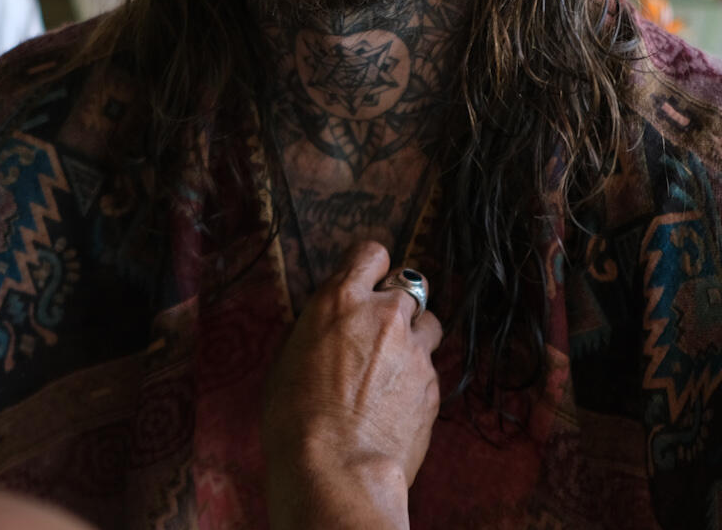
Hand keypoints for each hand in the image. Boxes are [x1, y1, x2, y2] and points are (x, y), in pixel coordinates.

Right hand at [263, 242, 442, 529]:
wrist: (336, 468)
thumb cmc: (295, 419)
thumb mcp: (287, 359)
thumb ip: (316, 330)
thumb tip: (326, 327)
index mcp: (340, 300)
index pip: (371, 253)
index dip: (371, 267)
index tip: (367, 281)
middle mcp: (384, 315)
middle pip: (408, 286)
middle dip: (395, 306)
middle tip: (378, 333)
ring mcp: (414, 349)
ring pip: (429, 323)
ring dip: (414, 337)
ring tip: (392, 368)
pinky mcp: (433, 384)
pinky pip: (431, 368)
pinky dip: (417, 379)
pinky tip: (395, 405)